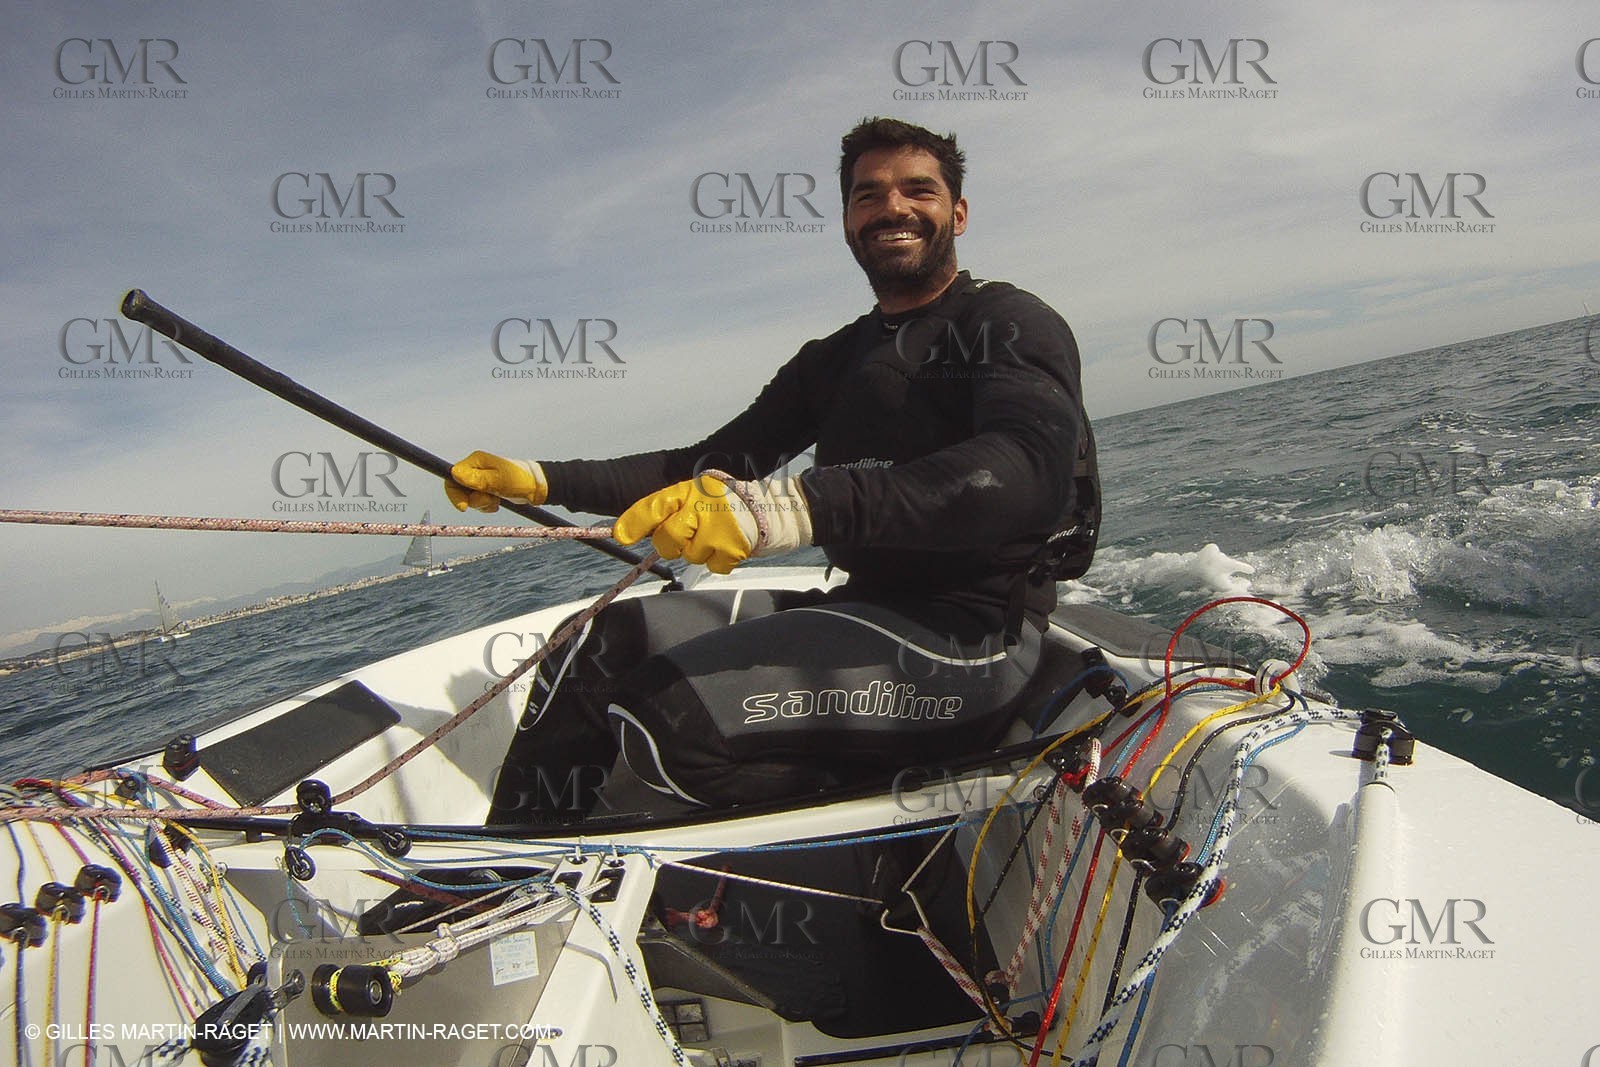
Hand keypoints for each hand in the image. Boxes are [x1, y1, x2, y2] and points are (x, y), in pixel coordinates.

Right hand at [446, 451, 546, 511]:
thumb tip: (455, 474)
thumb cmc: (520, 480)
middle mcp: (476, 469)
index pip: (453, 476)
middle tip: (488, 502)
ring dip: (481, 504)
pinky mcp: (487, 489)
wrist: (537, 488)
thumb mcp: (498, 480)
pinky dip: (486, 506)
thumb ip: (477, 479)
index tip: (464, 507)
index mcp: (476, 461)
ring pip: (469, 497)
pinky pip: (478, 502)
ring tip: (496, 500)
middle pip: (459, 489)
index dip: (455, 493)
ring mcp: (481, 480)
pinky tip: (498, 503)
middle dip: (472, 500)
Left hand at [614, 473, 812, 573]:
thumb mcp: (702, 498)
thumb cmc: (733, 506)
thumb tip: (637, 532)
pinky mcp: (733, 547)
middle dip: (672, 545)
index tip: (620, 536)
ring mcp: (718, 526)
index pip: (655, 505)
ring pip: (690, 555)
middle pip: (667, 539)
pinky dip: (719, 562)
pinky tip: (730, 547)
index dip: (634, 522)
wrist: (779, 510)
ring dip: (700, 553)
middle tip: (690, 538)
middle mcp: (703, 504)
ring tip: (718, 538)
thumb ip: (674, 511)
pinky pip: (712, 566)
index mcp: (692, 489)